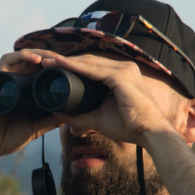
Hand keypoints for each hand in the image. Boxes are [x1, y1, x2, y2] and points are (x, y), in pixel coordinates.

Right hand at [0, 50, 64, 160]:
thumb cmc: (7, 137)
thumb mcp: (36, 128)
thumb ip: (50, 121)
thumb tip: (71, 115)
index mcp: (24, 90)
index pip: (40, 70)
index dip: (54, 66)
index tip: (69, 68)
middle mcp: (14, 81)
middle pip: (33, 60)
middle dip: (50, 57)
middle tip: (64, 61)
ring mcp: (4, 80)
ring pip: (22, 56)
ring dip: (39, 53)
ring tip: (53, 58)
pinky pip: (6, 61)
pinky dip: (21, 56)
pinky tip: (35, 59)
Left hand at [41, 53, 178, 143]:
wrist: (150, 134)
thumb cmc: (129, 127)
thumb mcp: (98, 119)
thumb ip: (79, 117)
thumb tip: (60, 115)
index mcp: (120, 75)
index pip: (91, 66)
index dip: (71, 66)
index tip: (52, 68)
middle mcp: (124, 68)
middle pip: (89, 61)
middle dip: (65, 61)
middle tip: (45, 62)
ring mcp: (124, 70)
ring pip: (89, 62)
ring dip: (66, 61)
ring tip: (47, 61)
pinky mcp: (122, 76)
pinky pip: (94, 70)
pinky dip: (76, 67)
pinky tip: (61, 65)